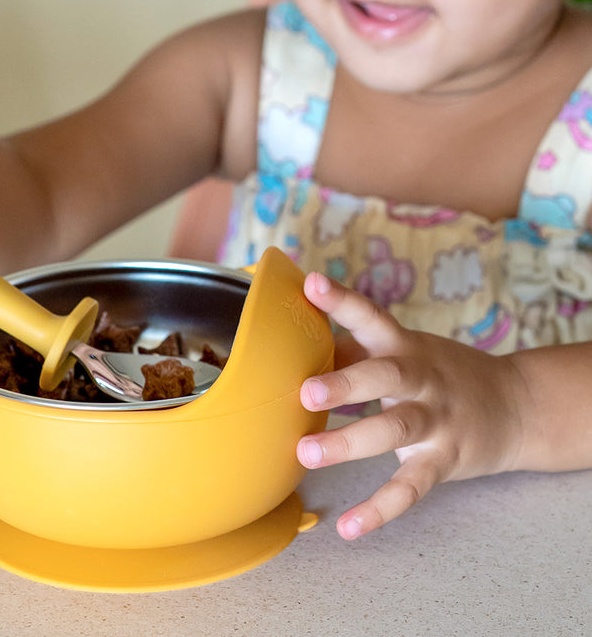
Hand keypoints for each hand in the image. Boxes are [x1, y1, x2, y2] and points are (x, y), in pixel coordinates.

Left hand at [297, 273, 527, 539]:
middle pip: (387, 375)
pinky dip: (381, 508)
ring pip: (395, 429)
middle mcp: (422, 378)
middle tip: (307, 391)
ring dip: (350, 441)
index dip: (343, 301)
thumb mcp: (405, 351)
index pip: (373, 317)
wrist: (516, 406)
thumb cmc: (439, 374)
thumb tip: (295, 345)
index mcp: (405, 346)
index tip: (312, 284)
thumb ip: (353, 349)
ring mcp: (437, 420)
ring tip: (307, 454)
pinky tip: (348, 526)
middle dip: (348, 383)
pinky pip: (411, 487)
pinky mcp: (444, 460)